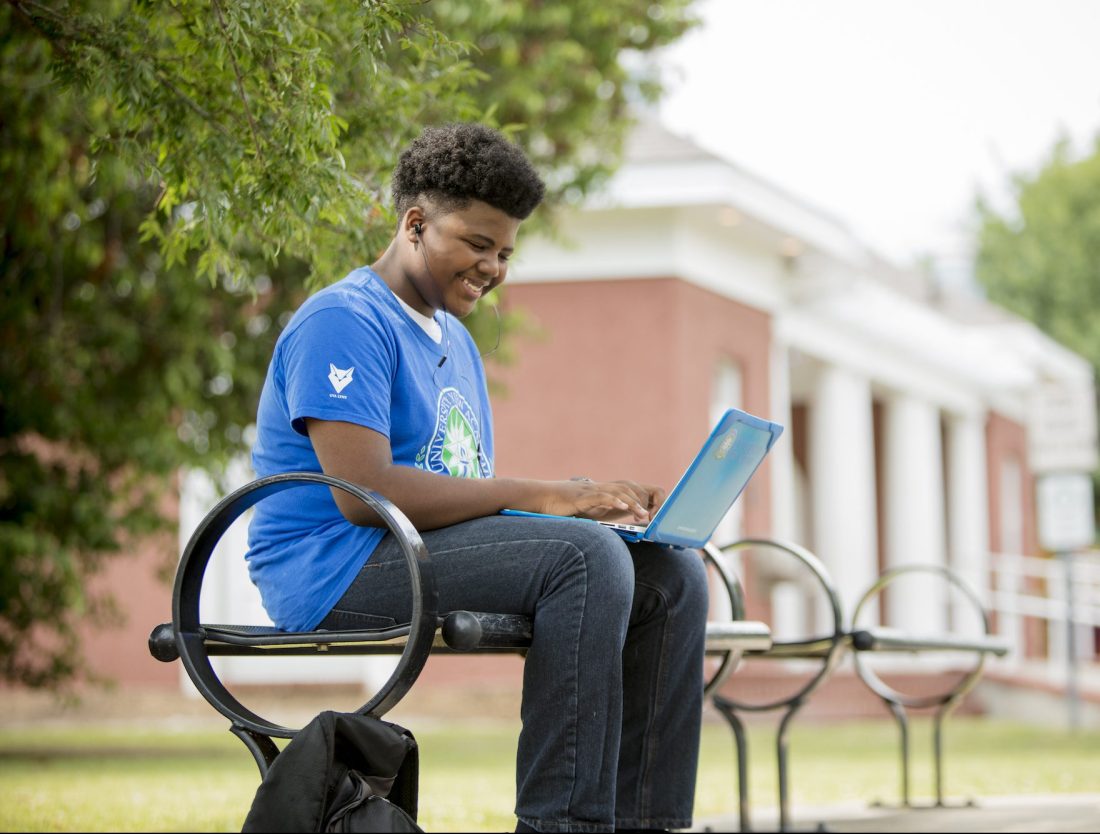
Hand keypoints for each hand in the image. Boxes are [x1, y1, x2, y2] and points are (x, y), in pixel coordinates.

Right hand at [537, 479, 664, 523]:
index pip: (627, 488)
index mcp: (601, 491)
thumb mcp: (585, 510)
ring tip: (643, 514)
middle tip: (651, 515)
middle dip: (642, 499)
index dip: (641, 497)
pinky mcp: (581, 497)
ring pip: (618, 491)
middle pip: (627, 486)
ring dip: (633, 503)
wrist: (539, 498)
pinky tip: (622, 508)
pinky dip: (613, 501)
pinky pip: (600, 496)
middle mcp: (598, 487)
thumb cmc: (560, 506)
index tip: (649, 512)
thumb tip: (615, 519)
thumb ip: (599, 511)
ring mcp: (590, 490)